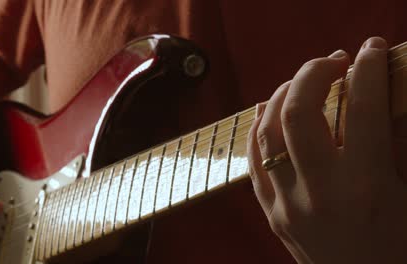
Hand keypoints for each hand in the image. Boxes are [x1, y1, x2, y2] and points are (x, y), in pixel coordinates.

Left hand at [248, 37, 406, 262]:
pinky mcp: (270, 213)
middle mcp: (319, 192)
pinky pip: (253, 160)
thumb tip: (382, 96)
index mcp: (365, 186)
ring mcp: (287, 204)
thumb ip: (393, 143)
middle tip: (332, 61)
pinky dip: (258, 129)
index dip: (367, 69)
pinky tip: (268, 111)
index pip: (361, 109)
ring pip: (267, 131)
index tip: (371, 50)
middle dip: (313, 73)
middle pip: (299, 112)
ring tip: (300, 82)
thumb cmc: (398, 245)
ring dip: (281, 95)